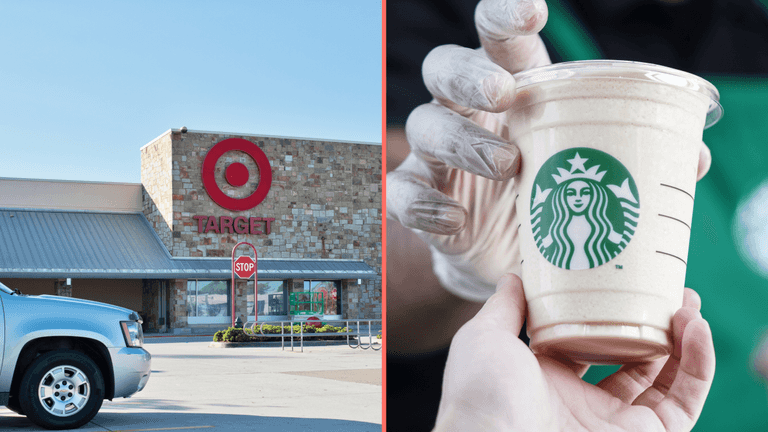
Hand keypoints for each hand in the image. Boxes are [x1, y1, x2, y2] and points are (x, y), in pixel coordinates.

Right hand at [385, 0, 711, 301]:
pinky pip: (403, 191)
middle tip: (503, 94)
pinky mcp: (422, 198)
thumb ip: (629, 155)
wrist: (509, 258)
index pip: (495, 38)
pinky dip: (425, 204)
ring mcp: (439, 156)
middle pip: (444, 68)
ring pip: (425, 126)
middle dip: (468, 75)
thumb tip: (693, 156)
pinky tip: (455, 218)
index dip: (504, 17)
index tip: (531, 14)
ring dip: (461, 141)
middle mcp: (466, 112)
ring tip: (507, 165)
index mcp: (510, 89)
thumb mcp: (585, 167)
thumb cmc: (550, 196)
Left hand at [433, 275, 715, 431]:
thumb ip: (504, 308)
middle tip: (669, 290)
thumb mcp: (485, 339)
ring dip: (683, 338)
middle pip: (632, 356)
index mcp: (546, 375)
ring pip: (664, 377)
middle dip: (654, 323)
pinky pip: (684, 402)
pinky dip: (698, 366)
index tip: (625, 280)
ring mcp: (615, 421)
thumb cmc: (483, 397)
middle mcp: (582, 399)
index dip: (609, 312)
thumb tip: (515, 275)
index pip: (587, 339)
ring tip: (688, 303)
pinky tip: (695, 329)